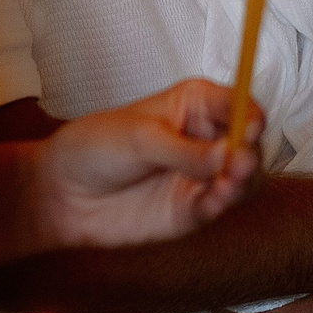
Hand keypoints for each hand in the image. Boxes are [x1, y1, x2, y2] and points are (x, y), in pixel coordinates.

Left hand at [29, 80, 261, 251]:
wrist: (61, 192)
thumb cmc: (94, 147)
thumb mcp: (139, 137)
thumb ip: (186, 150)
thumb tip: (230, 155)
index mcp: (195, 105)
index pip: (237, 103)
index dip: (249, 113)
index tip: (249, 126)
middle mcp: (205, 139)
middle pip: (248, 143)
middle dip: (250, 151)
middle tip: (239, 160)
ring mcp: (201, 176)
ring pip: (243, 177)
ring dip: (244, 179)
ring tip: (231, 178)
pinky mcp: (192, 209)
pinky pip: (219, 206)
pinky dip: (224, 201)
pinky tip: (218, 196)